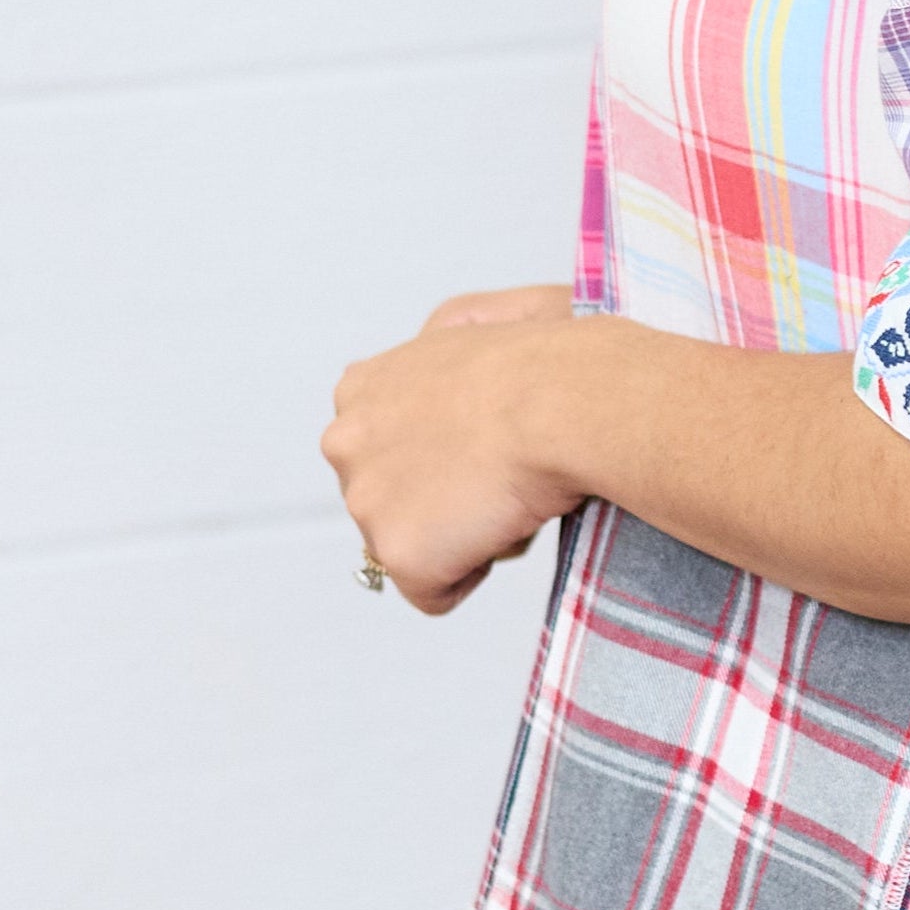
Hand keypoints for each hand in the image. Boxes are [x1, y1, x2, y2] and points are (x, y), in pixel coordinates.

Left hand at [322, 289, 585, 612]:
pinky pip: (432, 592)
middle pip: (388, 498)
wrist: (563, 402)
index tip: (479, 450)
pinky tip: (503, 531)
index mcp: (360, 389)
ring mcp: (367, 503)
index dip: (436, 456)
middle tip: (495, 479)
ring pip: (410, 544)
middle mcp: (346, 444)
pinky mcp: (401, 555)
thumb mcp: (475, 317)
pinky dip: (468, 573)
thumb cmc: (546, 358)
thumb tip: (443, 348)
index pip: (382, 445)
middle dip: (436, 499)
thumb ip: (439, 340)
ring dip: (456, 535)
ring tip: (505, 500)